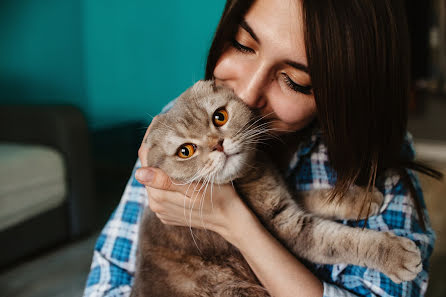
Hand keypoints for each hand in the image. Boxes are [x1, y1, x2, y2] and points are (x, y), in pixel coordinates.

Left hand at [135, 118, 245, 238]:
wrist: (231, 220)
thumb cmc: (219, 198)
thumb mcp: (194, 186)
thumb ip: (164, 181)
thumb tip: (138, 173)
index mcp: (158, 196)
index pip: (145, 161)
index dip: (150, 141)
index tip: (159, 124)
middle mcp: (155, 204)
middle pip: (149, 169)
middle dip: (158, 152)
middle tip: (171, 132)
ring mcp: (161, 209)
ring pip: (155, 179)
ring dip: (164, 165)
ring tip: (177, 149)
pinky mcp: (167, 212)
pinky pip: (162, 190)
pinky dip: (169, 179)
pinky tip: (181, 171)